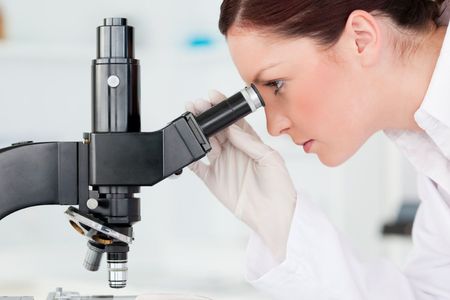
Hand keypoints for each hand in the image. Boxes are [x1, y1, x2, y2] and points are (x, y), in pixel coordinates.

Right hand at [186, 90, 296, 261]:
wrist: (273, 215)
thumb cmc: (279, 187)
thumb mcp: (271, 159)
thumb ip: (251, 143)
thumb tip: (233, 128)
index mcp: (249, 142)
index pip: (233, 120)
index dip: (222, 108)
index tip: (213, 97)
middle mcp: (234, 151)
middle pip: (216, 128)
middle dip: (205, 115)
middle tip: (196, 106)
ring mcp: (222, 164)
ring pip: (204, 143)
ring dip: (196, 132)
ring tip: (191, 122)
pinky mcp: (213, 179)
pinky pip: (197, 166)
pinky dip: (189, 158)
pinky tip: (185, 148)